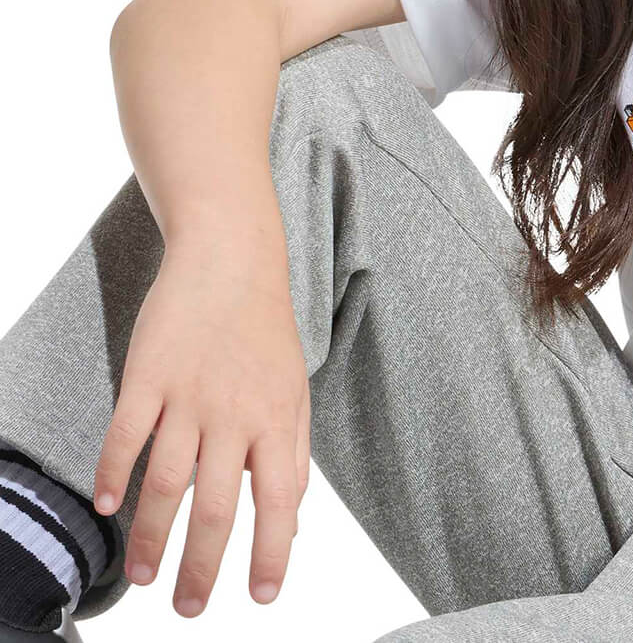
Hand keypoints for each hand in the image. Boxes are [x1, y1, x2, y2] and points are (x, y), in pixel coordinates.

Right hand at [92, 241, 310, 616]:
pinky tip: (107, 505)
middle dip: (202, 567)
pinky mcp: (148, 373)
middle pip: (217, 506)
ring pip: (166, 481)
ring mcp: (188, 393)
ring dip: (152, 536)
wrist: (231, 255)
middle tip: (188, 608)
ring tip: (144, 574)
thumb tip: (293, 511)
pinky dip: (113, 473)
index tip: (259, 596)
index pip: (279, 500)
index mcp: (277, 417)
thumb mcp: (294, 385)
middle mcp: (234, 411)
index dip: (270, 553)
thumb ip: (293, 449)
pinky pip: (127, 433)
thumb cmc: (265, 326)